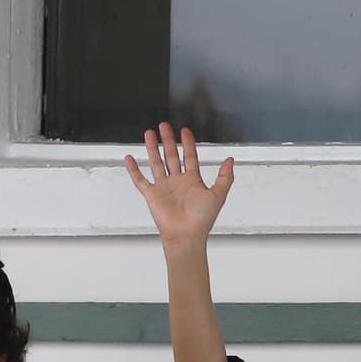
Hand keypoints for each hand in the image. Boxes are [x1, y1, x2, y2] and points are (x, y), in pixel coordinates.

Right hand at [124, 122, 233, 246]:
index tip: (185, 130)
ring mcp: (164, 188)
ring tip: (149, 133)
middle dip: (168, 140)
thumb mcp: (218, 195)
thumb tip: (230, 160)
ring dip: (153, 148)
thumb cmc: (202, 220)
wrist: (186, 235)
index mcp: (192, 181)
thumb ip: (225, 177)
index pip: (190, 157)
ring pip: (156, 163)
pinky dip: (134, 170)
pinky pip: (140, 180)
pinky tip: (129, 159)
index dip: (188, 143)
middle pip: (172, 156)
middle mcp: (177, 182)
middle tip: (164, 126)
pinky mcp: (152, 195)